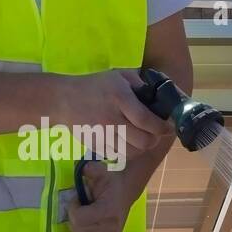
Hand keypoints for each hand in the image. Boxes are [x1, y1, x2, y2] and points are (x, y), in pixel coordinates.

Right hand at [52, 69, 166, 150]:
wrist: (63, 100)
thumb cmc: (93, 85)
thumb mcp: (118, 75)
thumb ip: (139, 83)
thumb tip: (157, 96)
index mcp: (120, 99)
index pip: (146, 120)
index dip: (162, 127)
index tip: (168, 127)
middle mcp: (112, 119)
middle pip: (143, 141)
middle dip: (154, 139)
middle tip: (156, 133)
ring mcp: (103, 136)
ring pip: (132, 153)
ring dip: (142, 148)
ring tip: (142, 139)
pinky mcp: (96, 146)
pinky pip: (119, 156)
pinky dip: (128, 152)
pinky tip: (128, 143)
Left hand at [66, 161, 130, 231]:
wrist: (126, 191)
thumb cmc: (111, 183)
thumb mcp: (100, 172)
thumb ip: (90, 169)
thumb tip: (82, 168)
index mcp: (107, 212)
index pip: (78, 219)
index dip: (73, 208)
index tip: (78, 199)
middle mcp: (111, 229)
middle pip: (77, 231)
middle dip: (75, 217)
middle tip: (83, 208)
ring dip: (79, 229)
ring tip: (87, 218)